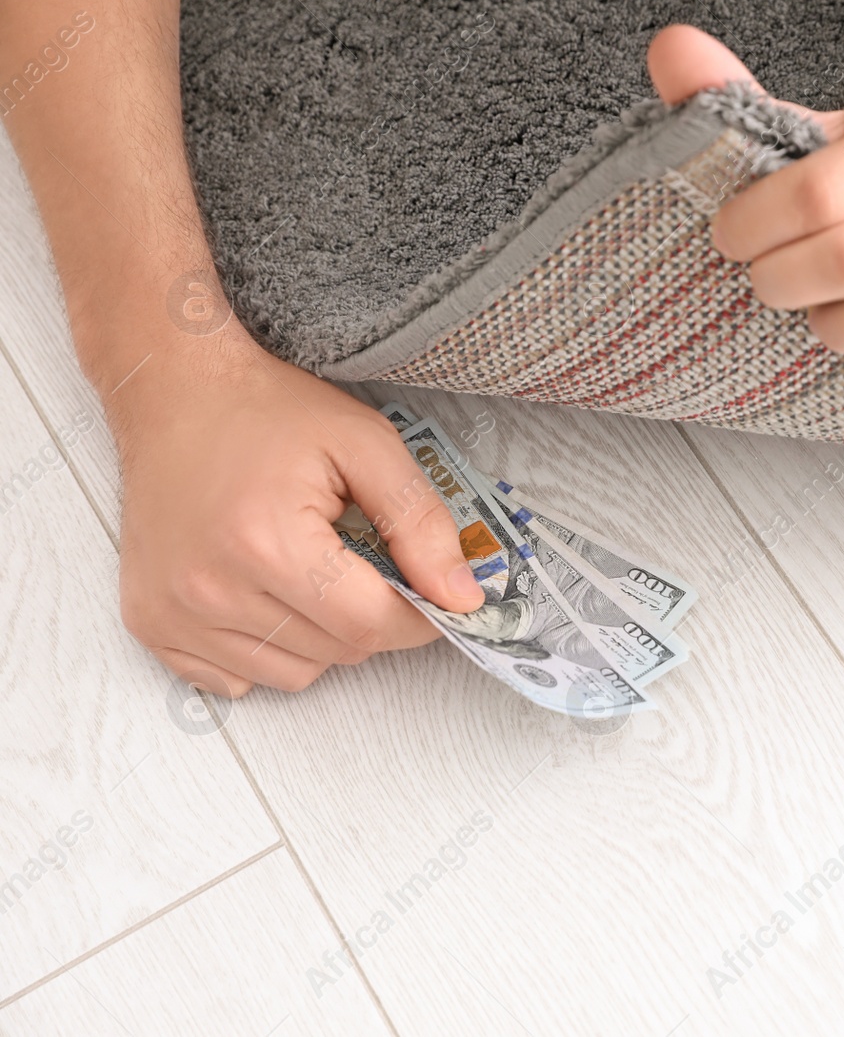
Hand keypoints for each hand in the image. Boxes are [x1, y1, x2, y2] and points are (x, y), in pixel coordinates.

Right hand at [110, 326, 484, 697]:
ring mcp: (173, 613)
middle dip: (371, 615)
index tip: (432, 593)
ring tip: (307, 569)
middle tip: (360, 558)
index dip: (419, 616)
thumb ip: (421, 523)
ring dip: (323, 635)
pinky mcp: (151, 624)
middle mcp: (211, 590)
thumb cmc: (271, 414)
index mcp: (267, 543)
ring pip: (295, 673)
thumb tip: (463, 597)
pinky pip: (240, 678)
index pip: (371, 624)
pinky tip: (265, 593)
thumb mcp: (366, 445)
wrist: (175, 394)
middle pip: (339, 651)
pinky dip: (269, 649)